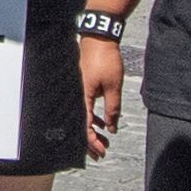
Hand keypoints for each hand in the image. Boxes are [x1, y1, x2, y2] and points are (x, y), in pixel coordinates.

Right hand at [77, 34, 122, 160]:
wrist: (99, 38)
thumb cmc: (105, 59)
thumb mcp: (113, 87)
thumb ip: (113, 109)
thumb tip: (113, 128)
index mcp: (82, 98)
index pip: (84, 127)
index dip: (92, 143)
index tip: (101, 152)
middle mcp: (76, 96)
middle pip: (80, 125)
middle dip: (91, 142)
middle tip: (102, 152)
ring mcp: (78, 91)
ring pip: (83, 117)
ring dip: (93, 131)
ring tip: (104, 140)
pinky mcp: (82, 86)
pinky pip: (85, 107)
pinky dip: (93, 118)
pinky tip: (103, 123)